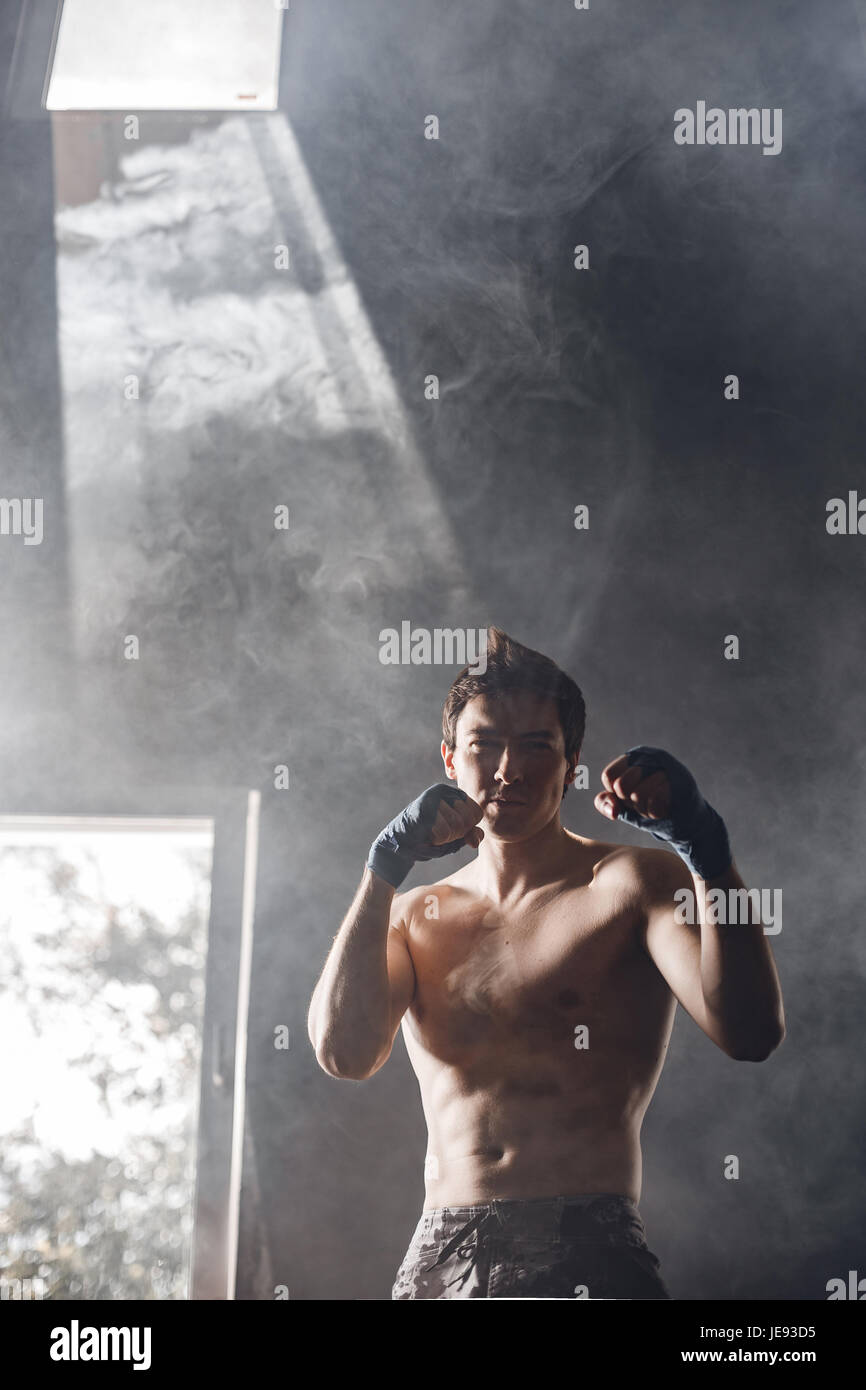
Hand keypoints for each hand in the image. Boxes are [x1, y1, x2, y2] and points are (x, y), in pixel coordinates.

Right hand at [367, 784, 483, 887]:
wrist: (400, 844)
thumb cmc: (430, 838)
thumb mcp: (456, 837)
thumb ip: (471, 835)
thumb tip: (475, 840)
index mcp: (454, 794)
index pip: (477, 813)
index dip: (467, 829)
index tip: (452, 830)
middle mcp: (443, 791)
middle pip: (467, 820)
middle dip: (456, 834)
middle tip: (440, 833)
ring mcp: (431, 798)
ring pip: (457, 825)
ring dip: (446, 838)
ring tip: (432, 834)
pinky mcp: (422, 808)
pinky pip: (444, 831)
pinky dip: (438, 840)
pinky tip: (426, 835)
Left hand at [594, 745, 730, 880]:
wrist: (687, 822)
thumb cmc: (651, 809)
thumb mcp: (623, 806)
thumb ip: (605, 803)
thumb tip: (614, 809)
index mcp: (634, 757)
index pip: (609, 777)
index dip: (616, 795)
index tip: (628, 798)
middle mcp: (651, 756)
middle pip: (621, 786)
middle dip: (631, 803)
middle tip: (645, 803)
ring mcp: (668, 766)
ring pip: (637, 795)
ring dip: (644, 809)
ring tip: (657, 806)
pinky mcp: (682, 781)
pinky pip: (655, 800)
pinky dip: (656, 812)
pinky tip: (666, 809)